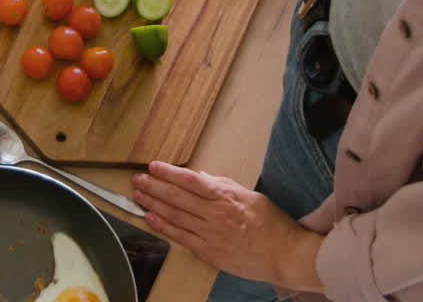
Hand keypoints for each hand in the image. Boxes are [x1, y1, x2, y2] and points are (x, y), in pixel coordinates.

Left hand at [132, 161, 324, 291]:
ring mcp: (210, 234)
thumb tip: (202, 177)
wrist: (285, 255)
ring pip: (174, 215)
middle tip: (138, 179)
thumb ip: (223, 186)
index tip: (153, 166)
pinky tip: (150, 218)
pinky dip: (162, 227)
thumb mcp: (250, 196)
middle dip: (154, 186)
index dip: (169, 172)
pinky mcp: (208, 252)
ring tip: (138, 195)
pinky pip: (180, 237)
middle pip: (176, 196)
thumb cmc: (272, 225)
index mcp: (225, 197)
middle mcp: (214, 214)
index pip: (190, 180)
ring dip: (153, 204)